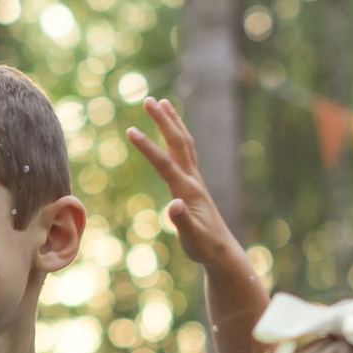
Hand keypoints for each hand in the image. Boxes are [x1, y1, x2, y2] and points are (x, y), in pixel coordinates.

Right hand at [127, 98, 249, 277]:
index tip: (130, 130)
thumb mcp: (192, 238)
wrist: (222, 252)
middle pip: (177, 143)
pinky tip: (173, 131)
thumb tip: (173, 204)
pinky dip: (178, 136)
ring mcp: (195, 180)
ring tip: (162, 103)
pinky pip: (186, 152)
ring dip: (173, 122)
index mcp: (188, 191)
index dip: (147, 147)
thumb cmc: (204, 247)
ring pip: (184, 143)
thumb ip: (182, 221)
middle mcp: (193, 180)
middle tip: (148, 100)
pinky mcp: (194, 184)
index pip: (165, 164)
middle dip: (163, 121)